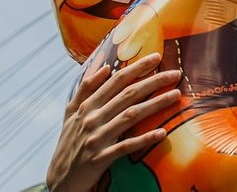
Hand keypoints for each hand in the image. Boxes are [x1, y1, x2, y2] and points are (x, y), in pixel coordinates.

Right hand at [46, 54, 182, 191]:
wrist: (59, 179)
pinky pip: (126, 146)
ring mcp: (96, 138)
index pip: (116, 81)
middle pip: (127, 94)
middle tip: (176, 73)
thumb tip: (103, 67)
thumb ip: (85, 89)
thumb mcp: (71, 114)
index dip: (136, 68)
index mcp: (87, 106)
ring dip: (155, 104)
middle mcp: (92, 118)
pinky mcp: (100, 158)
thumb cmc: (69, 143)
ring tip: (176, 95)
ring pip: (130, 116)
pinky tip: (162, 133)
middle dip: (153, 81)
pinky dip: (144, 139)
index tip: (156, 57)